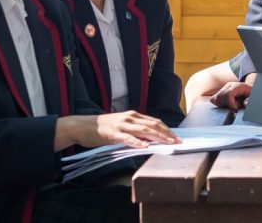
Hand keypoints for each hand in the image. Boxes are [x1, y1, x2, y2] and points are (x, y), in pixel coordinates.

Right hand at [55, 111, 180, 151]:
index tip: (177, 136)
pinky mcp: (113, 133)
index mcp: (133, 115)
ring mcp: (122, 125)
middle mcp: (130, 117)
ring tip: (168, 143)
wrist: (84, 126)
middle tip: (178, 141)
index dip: (167, 129)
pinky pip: (128, 138)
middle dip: (167, 133)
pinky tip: (145, 146)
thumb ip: (135, 130)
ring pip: (144, 130)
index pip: (154, 121)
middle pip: (153, 125)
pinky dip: (138, 142)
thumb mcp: (122, 126)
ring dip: (158, 137)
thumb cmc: (103, 128)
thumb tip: (150, 139)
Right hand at [210, 81, 252, 110]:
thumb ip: (250, 101)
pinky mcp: (220, 93)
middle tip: (235, 108)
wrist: (250, 91)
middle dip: (227, 106)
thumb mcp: (254, 98)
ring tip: (232, 106)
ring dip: (222, 105)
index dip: (231, 104)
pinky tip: (226, 106)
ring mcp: (223, 89)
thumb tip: (244, 104)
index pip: (228, 94)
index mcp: (238, 86)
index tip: (236, 109)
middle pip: (220, 96)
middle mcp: (229, 85)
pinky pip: (213, 99)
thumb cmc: (252, 95)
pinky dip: (218, 104)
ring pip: (216, 99)